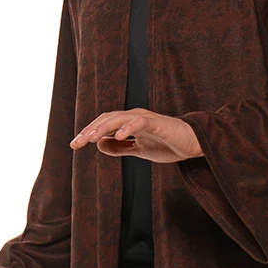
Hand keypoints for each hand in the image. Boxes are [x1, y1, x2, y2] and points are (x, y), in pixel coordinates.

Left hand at [70, 108, 202, 162]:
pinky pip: (140, 122)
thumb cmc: (168, 144)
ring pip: (120, 118)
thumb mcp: (140, 150)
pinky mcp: (158, 123)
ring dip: (104, 127)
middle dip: (90, 130)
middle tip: (76, 143)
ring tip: (91, 138)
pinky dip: (128, 127)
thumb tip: (100, 145)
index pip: (103, 124)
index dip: (88, 133)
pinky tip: (117, 135)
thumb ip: (120, 148)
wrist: (193, 144)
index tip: (74, 146)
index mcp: (129, 123)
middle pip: (107, 119)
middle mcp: (134, 117)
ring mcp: (146, 118)